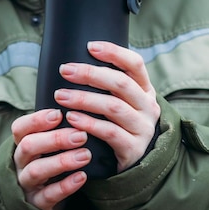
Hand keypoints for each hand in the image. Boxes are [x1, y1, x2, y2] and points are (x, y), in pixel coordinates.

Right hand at [11, 109, 91, 209]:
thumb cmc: (52, 171)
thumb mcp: (49, 151)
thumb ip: (57, 133)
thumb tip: (79, 109)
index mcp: (22, 147)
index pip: (20, 128)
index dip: (36, 119)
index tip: (59, 114)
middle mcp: (20, 164)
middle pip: (28, 146)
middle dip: (54, 139)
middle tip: (80, 136)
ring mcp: (26, 185)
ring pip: (36, 171)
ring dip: (61, 161)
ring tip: (85, 155)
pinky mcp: (36, 206)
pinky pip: (48, 195)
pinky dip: (65, 186)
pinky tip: (82, 177)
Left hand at [54, 41, 159, 171]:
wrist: (134, 163)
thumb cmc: (118, 125)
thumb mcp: (120, 102)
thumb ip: (107, 86)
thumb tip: (74, 64)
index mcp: (145, 90)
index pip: (135, 64)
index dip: (114, 53)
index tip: (90, 46)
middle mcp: (148, 106)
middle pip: (121, 83)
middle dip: (90, 74)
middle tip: (65, 70)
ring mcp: (143, 128)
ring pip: (114, 107)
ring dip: (84, 99)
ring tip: (61, 96)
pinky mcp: (133, 148)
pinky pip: (109, 132)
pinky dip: (89, 123)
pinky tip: (71, 119)